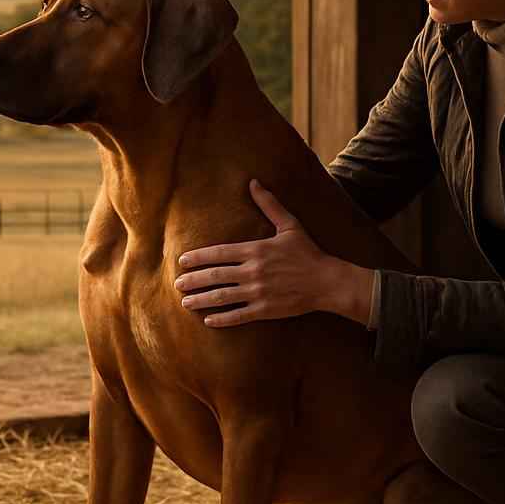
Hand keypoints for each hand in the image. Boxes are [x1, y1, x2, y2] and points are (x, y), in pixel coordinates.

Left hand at [174, 179, 365, 327]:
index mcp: (255, 250)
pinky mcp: (265, 310)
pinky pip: (239, 315)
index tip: (182, 261)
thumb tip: (253, 182)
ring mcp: (258, 292)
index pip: (219, 253)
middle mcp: (253, 271)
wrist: (327, 281)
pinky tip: (208, 321)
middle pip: (215, 276)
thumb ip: (269, 204)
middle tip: (177, 284)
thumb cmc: (307, 252)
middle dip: (193, 280)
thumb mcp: (289, 225)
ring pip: (222, 297)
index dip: (198, 258)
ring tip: (185, 302)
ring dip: (201, 300)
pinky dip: (222, 319)